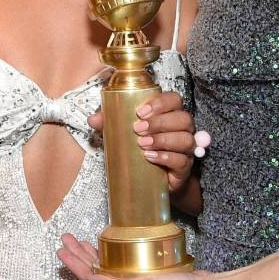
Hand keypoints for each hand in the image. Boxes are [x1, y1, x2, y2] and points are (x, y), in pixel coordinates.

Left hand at [57, 234, 220, 279]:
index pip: (88, 275)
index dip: (73, 262)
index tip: (61, 249)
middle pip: (93, 267)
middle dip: (77, 252)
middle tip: (66, 238)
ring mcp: (133, 277)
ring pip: (105, 263)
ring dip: (90, 250)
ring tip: (79, 240)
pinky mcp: (144, 269)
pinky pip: (119, 260)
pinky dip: (109, 251)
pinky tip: (108, 244)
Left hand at [86, 92, 209, 192]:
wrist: (148, 179)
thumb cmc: (137, 149)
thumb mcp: (121, 132)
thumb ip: (108, 123)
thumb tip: (93, 119)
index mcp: (169, 114)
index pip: (174, 100)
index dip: (161, 103)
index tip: (140, 112)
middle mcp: (182, 129)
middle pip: (182, 118)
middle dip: (159, 122)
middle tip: (138, 129)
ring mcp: (185, 148)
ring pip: (185, 138)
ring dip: (163, 140)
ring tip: (143, 144)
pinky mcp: (184, 168)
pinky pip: (183, 160)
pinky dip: (167, 157)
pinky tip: (151, 157)